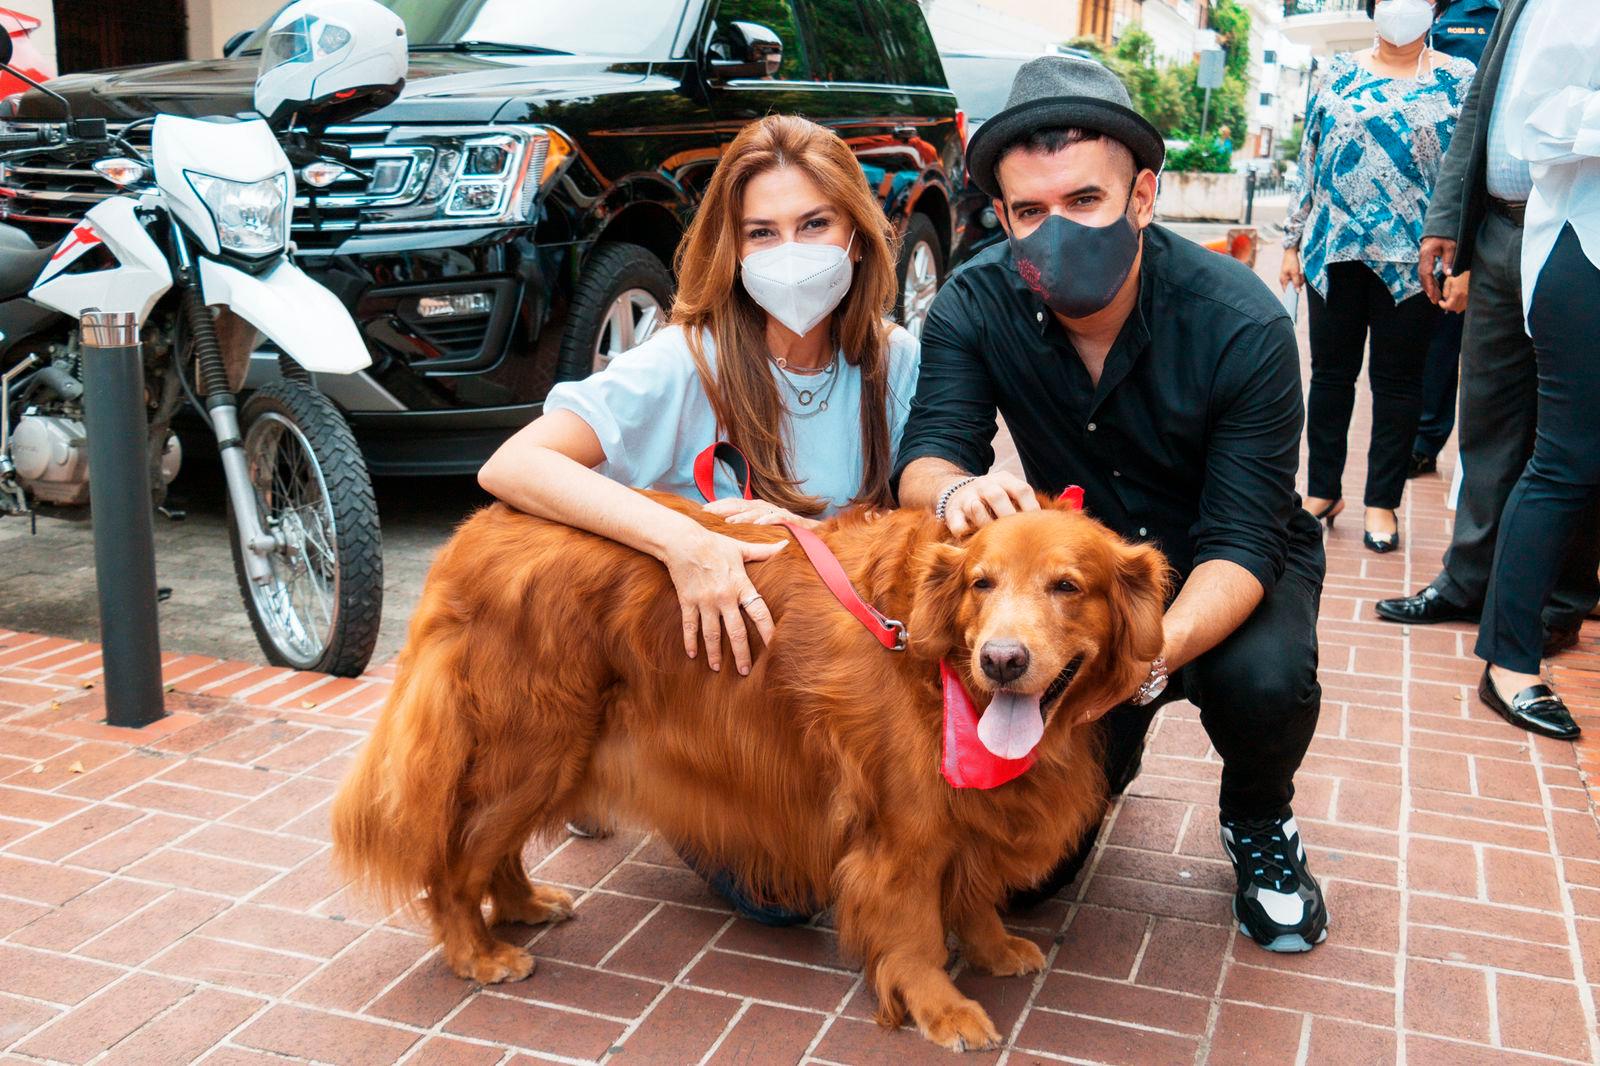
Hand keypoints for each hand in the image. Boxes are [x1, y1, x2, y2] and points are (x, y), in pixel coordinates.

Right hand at [662, 529, 784, 674]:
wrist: (683, 541)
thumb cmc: (715, 544)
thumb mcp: (740, 548)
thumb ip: (763, 551)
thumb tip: (785, 544)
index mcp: (740, 585)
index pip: (759, 612)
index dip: (768, 631)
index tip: (775, 647)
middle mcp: (724, 597)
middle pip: (736, 631)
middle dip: (741, 653)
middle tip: (745, 671)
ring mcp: (704, 601)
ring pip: (711, 634)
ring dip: (714, 653)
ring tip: (717, 669)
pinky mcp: (687, 601)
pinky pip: (689, 626)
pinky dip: (690, 641)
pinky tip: (692, 655)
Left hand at [703, 497, 817, 528]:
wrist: (816, 538)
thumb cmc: (787, 536)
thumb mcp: (763, 533)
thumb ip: (747, 532)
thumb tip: (724, 535)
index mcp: (759, 510)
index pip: (736, 504)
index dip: (719, 506)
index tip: (702, 510)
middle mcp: (767, 509)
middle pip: (743, 505)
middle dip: (724, 507)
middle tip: (708, 513)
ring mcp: (780, 513)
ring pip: (758, 512)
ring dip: (743, 516)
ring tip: (729, 521)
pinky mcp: (793, 521)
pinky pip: (779, 519)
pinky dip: (769, 520)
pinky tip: (759, 524)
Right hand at [942, 471, 1038, 535]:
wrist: (957, 492)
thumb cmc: (994, 499)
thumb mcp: (1010, 492)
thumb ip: (1027, 504)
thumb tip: (1057, 520)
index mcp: (1004, 479)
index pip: (1021, 490)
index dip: (1031, 508)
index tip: (1039, 527)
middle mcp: (984, 485)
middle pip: (997, 496)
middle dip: (1008, 517)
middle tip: (1017, 537)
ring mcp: (967, 497)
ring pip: (975, 508)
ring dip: (985, 525)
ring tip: (996, 540)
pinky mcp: (952, 511)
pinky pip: (957, 523)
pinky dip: (964, 533)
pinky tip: (972, 542)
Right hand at [1278, 247, 1303, 291]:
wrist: (1290, 252)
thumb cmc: (1291, 262)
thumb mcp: (1295, 273)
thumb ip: (1296, 283)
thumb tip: (1297, 292)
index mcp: (1283, 280)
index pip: (1287, 291)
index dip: (1293, 291)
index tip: (1300, 289)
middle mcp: (1283, 280)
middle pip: (1292, 287)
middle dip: (1298, 283)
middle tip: (1301, 277)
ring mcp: (1286, 277)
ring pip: (1294, 282)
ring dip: (1299, 280)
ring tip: (1301, 274)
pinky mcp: (1289, 274)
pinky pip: (1295, 279)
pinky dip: (1299, 277)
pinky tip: (1300, 273)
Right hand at [1419, 236, 1456, 303]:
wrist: (1442, 223)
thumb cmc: (1447, 233)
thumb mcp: (1451, 246)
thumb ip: (1449, 260)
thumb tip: (1448, 274)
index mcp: (1426, 254)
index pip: (1426, 273)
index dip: (1429, 285)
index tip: (1434, 295)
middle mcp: (1422, 256)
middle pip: (1422, 276)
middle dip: (1428, 289)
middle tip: (1434, 300)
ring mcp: (1422, 257)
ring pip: (1423, 275)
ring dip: (1428, 286)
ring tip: (1435, 296)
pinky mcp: (1426, 258)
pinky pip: (1425, 271)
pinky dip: (1429, 280)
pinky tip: (1434, 286)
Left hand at [1441, 270, 1469, 313]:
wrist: (1477, 274)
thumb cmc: (1462, 276)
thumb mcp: (1450, 281)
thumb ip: (1445, 291)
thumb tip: (1445, 298)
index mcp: (1457, 294)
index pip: (1448, 306)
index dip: (1443, 305)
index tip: (1440, 302)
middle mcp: (1463, 299)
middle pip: (1454, 309)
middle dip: (1448, 306)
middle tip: (1446, 302)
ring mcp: (1469, 300)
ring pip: (1460, 309)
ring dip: (1455, 307)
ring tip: (1453, 302)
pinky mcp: (1473, 300)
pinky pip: (1466, 307)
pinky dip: (1461, 306)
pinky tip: (1460, 302)